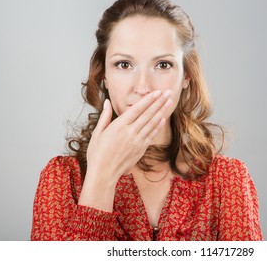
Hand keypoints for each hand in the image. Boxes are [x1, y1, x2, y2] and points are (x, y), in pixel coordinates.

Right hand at [78, 90, 172, 210]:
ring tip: (169, 102)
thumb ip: (105, 116)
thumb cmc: (97, 154)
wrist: (103, 174)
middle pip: (148, 114)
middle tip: (169, 92)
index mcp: (118, 126)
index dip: (148, 99)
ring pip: (152, 123)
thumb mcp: (97, 133)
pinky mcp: (141, 149)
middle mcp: (130, 132)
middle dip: (159, 102)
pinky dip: (158, 126)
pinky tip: (162, 119)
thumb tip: (106, 101)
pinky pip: (151, 135)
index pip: (137, 109)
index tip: (157, 92)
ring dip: (162, 111)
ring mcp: (137, 141)